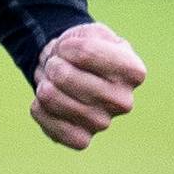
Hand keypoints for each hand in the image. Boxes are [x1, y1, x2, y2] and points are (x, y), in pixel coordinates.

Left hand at [30, 22, 146, 149]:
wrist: (74, 71)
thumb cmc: (85, 50)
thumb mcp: (91, 32)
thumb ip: (83, 44)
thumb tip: (64, 75)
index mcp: (133, 72)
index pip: (85, 52)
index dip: (67, 46)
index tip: (70, 47)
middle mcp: (123, 102)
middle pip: (65, 77)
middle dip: (53, 64)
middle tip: (58, 64)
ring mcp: (103, 123)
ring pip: (52, 98)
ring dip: (43, 85)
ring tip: (53, 82)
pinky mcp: (82, 140)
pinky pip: (49, 124)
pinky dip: (40, 109)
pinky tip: (47, 102)